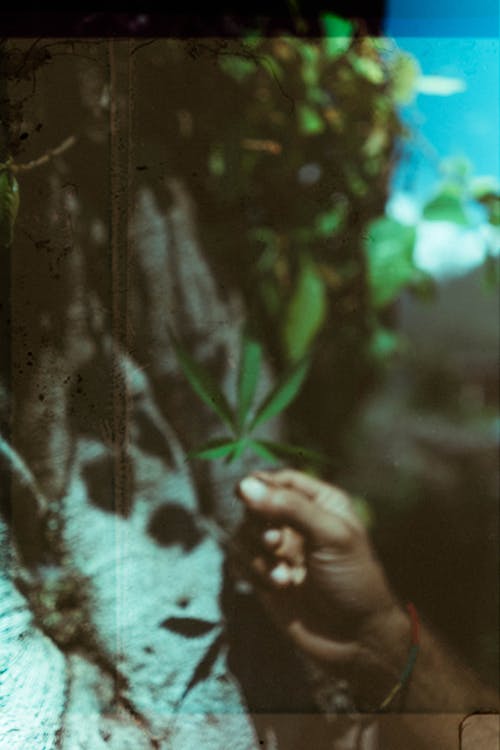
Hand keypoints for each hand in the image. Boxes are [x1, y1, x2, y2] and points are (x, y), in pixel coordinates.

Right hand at [234, 469, 402, 671]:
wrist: (357, 640)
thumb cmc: (354, 581)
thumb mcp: (330, 536)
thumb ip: (289, 507)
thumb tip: (245, 486)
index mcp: (320, 502)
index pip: (280, 480)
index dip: (262, 485)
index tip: (245, 493)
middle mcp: (296, 522)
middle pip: (255, 504)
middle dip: (259, 524)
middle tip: (275, 543)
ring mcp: (279, 550)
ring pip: (243, 533)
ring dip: (257, 555)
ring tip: (283, 577)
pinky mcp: (264, 576)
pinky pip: (239, 561)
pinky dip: (254, 573)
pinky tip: (279, 589)